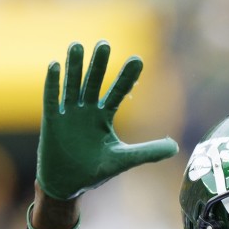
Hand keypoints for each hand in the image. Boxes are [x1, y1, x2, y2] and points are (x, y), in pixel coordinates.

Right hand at [36, 40, 178, 200]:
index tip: (138, 59)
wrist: (68, 185)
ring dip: (74, 67)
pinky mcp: (52, 122)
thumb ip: (148, 152)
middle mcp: (86, 111)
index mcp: (103, 117)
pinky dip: (53, 84)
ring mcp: (68, 115)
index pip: (117, 93)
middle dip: (98, 65)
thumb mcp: (124, 160)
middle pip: (93, 83)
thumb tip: (176, 147)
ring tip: (77, 46)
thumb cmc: (94, 170)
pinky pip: (52, 100)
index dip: (126, 78)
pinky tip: (54, 65)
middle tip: (104, 44)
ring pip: (72, 86)